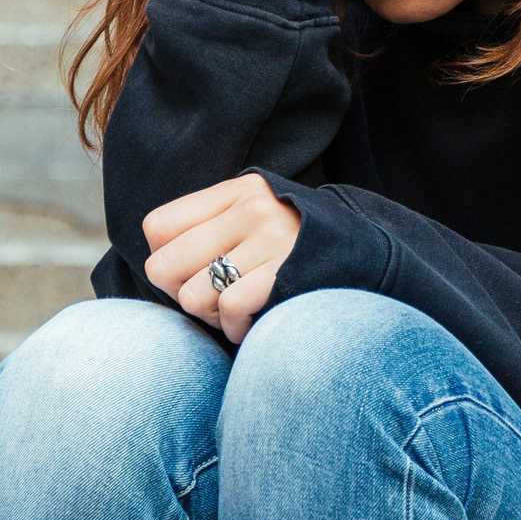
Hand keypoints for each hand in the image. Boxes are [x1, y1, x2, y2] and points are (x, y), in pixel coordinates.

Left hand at [143, 175, 302, 343]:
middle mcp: (253, 208)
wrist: (365, 258)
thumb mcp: (255, 219)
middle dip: (181, 293)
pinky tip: (250, 322)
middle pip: (163, 266)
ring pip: (192, 295)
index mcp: (237, 191)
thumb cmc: (293, 250)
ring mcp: (273, 239)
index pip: (157, 227)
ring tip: (235, 309)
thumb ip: (210, 227)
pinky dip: (233, 327)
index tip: (197, 269)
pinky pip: (229, 309)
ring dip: (209, 316)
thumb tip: (156, 262)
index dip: (167, 258)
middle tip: (213, 296)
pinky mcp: (287, 272)